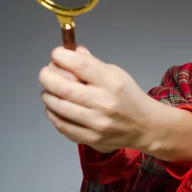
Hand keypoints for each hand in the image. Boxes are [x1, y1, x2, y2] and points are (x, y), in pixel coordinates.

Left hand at [38, 46, 160, 153]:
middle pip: (63, 87)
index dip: (61, 56)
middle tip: (46, 74)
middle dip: (47, 77)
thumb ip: (92, 64)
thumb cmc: (129, 97)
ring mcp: (97, 123)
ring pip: (58, 107)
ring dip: (48, 96)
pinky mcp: (91, 138)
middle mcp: (104, 102)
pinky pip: (62, 126)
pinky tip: (55, 108)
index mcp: (112, 82)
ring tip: (50, 91)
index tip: (56, 55)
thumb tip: (70, 53)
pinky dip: (53, 114)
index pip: (80, 64)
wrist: (146, 126)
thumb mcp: (117, 74)